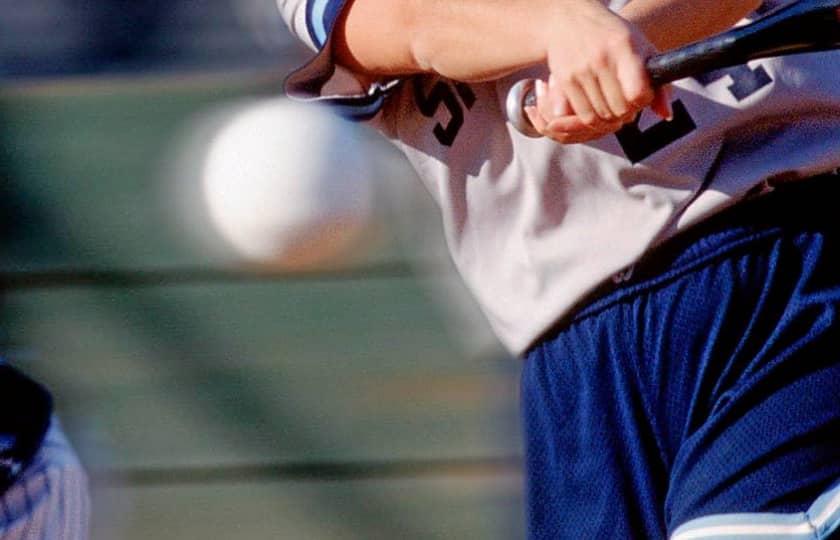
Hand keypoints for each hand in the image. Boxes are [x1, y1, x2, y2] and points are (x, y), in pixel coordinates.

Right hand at [529, 1, 671, 142]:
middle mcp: (600, 58)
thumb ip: (660, 83)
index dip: (643, 100)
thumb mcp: (641, 48)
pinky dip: (590, 119)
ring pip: (599, 117)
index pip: (637, 93)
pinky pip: (581, 115)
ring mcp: (579, 70)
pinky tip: (596, 108)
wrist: (571, 19)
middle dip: (626, 112)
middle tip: (626, 103)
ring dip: (608, 118)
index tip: (641, 95)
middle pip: (619, 109)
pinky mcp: (564, 81)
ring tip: (611, 106)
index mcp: (623, 46)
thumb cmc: (611, 36)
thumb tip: (666, 114)